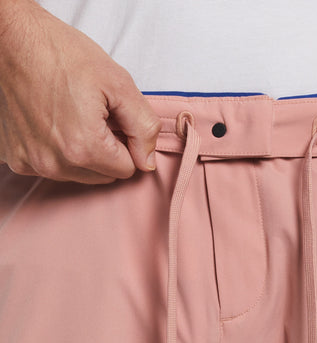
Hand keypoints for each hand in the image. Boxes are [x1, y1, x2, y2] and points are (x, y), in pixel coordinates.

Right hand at [0, 0, 161, 183]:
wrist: (11, 38)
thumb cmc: (61, 53)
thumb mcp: (118, 83)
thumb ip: (143, 127)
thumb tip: (148, 162)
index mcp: (84, 149)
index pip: (127, 169)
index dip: (127, 143)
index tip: (114, 120)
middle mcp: (54, 164)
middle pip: (102, 176)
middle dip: (106, 151)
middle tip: (94, 116)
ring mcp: (31, 162)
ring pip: (78, 174)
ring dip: (82, 153)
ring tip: (71, 116)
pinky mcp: (14, 157)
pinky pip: (50, 166)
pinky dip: (55, 150)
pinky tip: (50, 122)